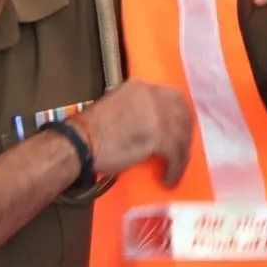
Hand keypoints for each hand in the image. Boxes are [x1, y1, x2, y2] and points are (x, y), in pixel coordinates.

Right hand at [78, 80, 192, 185]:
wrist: (81, 142)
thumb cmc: (91, 130)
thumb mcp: (117, 107)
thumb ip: (136, 110)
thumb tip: (149, 126)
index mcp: (140, 87)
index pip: (171, 97)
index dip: (178, 114)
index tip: (178, 128)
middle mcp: (153, 95)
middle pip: (182, 113)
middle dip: (185, 132)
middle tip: (182, 148)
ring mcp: (159, 115)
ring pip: (182, 135)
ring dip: (181, 154)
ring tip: (175, 168)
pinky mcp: (160, 135)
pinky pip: (176, 155)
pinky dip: (175, 169)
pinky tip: (168, 179)